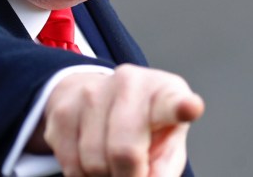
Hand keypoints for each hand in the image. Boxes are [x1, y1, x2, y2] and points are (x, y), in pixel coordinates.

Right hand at [31, 64, 203, 176]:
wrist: (96, 96)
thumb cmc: (144, 125)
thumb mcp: (167, 142)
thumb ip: (165, 165)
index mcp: (162, 92)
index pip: (171, 102)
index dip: (181, 107)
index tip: (190, 107)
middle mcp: (126, 84)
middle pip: (125, 152)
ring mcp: (89, 94)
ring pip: (94, 163)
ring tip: (114, 167)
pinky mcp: (62, 111)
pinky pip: (72, 166)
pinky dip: (85, 176)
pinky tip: (94, 162)